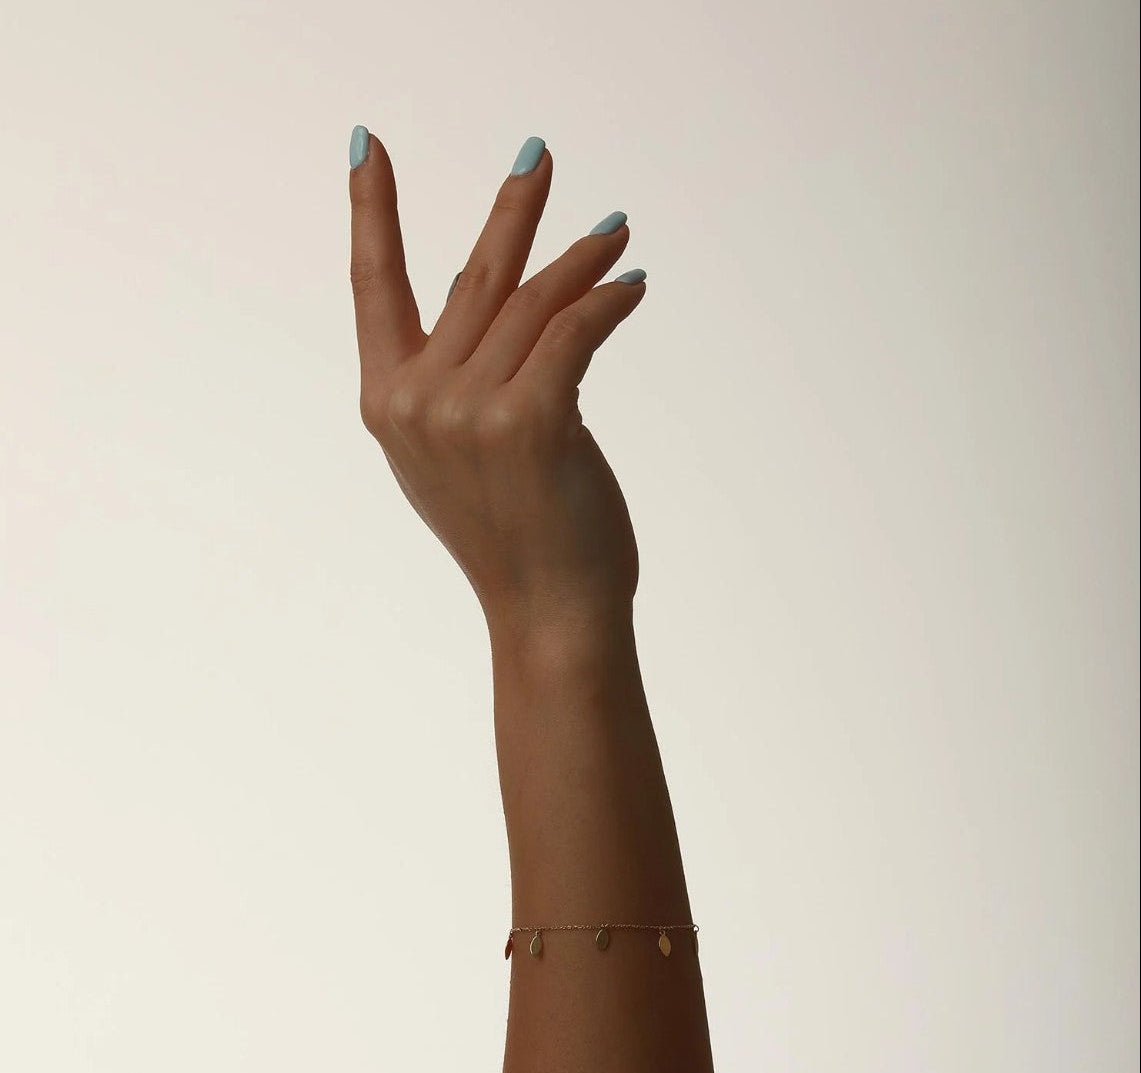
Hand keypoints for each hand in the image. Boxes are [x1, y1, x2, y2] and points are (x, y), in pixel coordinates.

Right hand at [348, 130, 647, 639]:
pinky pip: (576, 331)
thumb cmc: (513, 535)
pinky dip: (609, 302)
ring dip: (582, 260)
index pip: (373, 287)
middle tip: (538, 156)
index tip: (367, 147)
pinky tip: (631, 287)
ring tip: (616, 232)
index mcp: (388, 405)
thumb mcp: (459, 453)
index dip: (370, 212)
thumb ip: (455, 375)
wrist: (549, 612)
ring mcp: (468, 411)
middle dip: (512, 212)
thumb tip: (477, 289)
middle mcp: (417, 401)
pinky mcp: (531, 420)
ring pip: (534, 303)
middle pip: (473, 279)